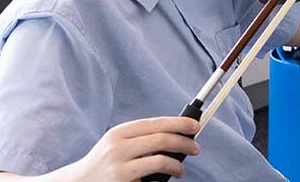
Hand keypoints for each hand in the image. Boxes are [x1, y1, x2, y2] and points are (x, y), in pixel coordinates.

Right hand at [61, 117, 200, 180]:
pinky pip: (153, 180)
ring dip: (178, 165)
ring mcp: (119, 167)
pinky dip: (165, 179)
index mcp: (118, 133)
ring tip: (180, 169)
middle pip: (161, 139)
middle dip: (184, 143)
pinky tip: (167, 179)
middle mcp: (118, 147)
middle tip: (195, 148)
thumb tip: (176, 134)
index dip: (178, 123)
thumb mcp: (116, 144)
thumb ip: (140, 138)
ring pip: (161, 160)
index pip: (155, 123)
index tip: (195, 126)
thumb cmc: (104, 163)